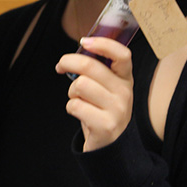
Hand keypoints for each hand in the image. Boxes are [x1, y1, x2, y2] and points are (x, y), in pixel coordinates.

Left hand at [55, 36, 132, 151]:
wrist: (111, 146)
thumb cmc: (103, 110)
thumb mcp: (108, 88)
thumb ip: (99, 70)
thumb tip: (81, 47)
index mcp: (126, 79)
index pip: (122, 55)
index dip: (103, 44)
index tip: (84, 41)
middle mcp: (125, 93)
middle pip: (90, 67)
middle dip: (68, 62)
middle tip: (60, 66)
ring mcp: (117, 110)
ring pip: (80, 85)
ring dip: (72, 91)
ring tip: (77, 98)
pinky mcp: (105, 126)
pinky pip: (75, 106)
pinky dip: (71, 107)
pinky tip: (79, 113)